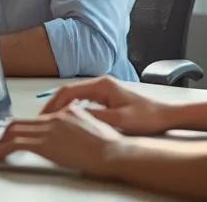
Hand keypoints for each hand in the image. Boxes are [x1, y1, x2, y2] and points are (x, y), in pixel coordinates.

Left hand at [0, 104, 128, 176]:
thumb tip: (69, 129)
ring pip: (14, 130)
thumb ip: (77, 123)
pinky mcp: (45, 143)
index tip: (14, 133)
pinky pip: (16, 143)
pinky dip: (2, 149)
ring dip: (1, 141)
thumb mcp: (92, 126)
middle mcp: (55, 117)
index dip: (22, 126)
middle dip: (6, 133)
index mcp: (66, 111)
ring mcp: (49, 129)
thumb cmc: (109, 145)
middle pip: (21, 121)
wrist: (113, 152)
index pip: (37, 116)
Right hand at [40, 76, 176, 135]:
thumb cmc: (147, 117)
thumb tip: (71, 118)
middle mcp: (101, 84)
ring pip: (74, 96)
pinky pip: (82, 101)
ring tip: (50, 122)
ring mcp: (104, 90)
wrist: (165, 116)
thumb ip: (94, 117)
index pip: (68, 91)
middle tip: (41, 121)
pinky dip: (71, 110)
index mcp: (102, 85)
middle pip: (68, 92)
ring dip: (61, 108)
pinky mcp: (107, 97)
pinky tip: (67, 121)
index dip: (53, 105)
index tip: (43, 117)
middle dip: (53, 106)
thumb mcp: (119, 120)